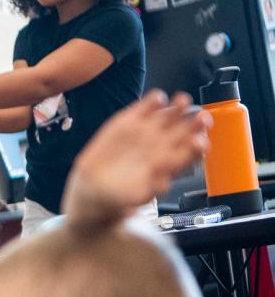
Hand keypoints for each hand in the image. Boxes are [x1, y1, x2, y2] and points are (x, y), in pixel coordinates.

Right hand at [63, 90, 209, 224]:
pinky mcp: (132, 119)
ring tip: (181, 102)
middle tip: (201, 119)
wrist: (94, 185)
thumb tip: (166, 180)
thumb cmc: (119, 193)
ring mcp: (151, 130)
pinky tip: (157, 100)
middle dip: (197, 123)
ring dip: (180, 106)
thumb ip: (153, 186)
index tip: (198, 142)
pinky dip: (155, 100)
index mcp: (172, 163)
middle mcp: (166, 144)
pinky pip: (150, 104)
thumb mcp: (137, 196)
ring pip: (174, 113)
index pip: (194, 151)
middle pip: (190, 129)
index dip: (199, 146)